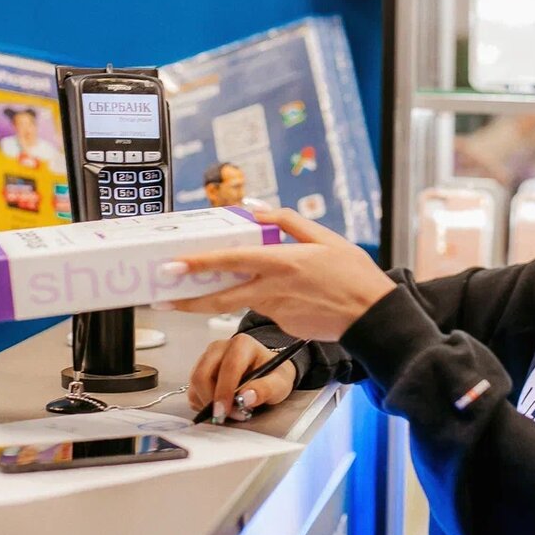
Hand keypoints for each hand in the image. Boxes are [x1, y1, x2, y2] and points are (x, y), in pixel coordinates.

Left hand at [159, 209, 395, 341]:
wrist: (373, 317)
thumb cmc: (354, 275)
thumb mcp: (325, 237)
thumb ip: (286, 221)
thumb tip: (254, 208)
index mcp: (281, 263)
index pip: (229, 262)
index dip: (197, 265)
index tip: (171, 267)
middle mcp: (273, 289)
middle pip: (218, 299)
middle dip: (186, 300)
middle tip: (162, 299)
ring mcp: (276, 311)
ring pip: (242, 301)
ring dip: (225, 296)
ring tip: (216, 288)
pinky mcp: (284, 325)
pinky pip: (267, 308)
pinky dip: (267, 299)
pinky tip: (290, 295)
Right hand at [187, 334, 295, 421]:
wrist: (268, 373)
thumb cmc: (273, 376)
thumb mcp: (280, 383)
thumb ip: (266, 389)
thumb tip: (245, 398)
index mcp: (242, 344)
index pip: (228, 368)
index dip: (225, 392)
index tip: (226, 411)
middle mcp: (220, 347)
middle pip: (202, 375)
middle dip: (211, 400)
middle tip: (225, 417)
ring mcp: (206, 358)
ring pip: (195, 384)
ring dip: (207, 404)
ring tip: (227, 413)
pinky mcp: (199, 371)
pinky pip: (193, 391)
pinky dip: (202, 404)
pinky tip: (221, 407)